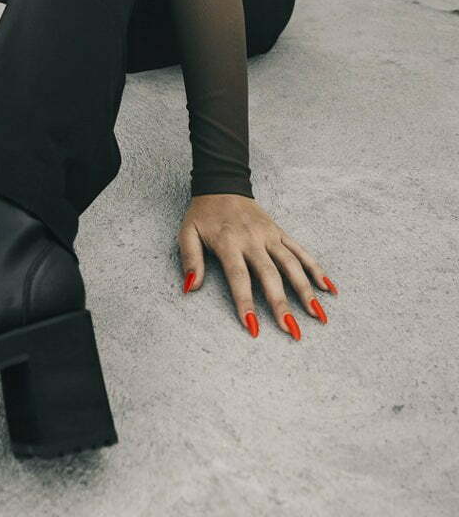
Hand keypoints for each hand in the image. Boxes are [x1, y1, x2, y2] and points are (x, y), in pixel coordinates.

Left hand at [177, 194, 337, 339]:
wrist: (222, 185)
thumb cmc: (202, 215)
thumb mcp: (187, 233)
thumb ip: (190, 259)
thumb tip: (190, 288)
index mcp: (228, 242)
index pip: (239, 277)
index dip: (245, 303)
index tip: (253, 327)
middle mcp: (253, 240)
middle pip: (270, 275)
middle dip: (281, 304)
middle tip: (292, 330)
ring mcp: (270, 236)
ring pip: (292, 265)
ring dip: (306, 291)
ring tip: (318, 316)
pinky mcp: (280, 232)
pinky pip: (301, 251)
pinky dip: (316, 269)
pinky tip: (329, 288)